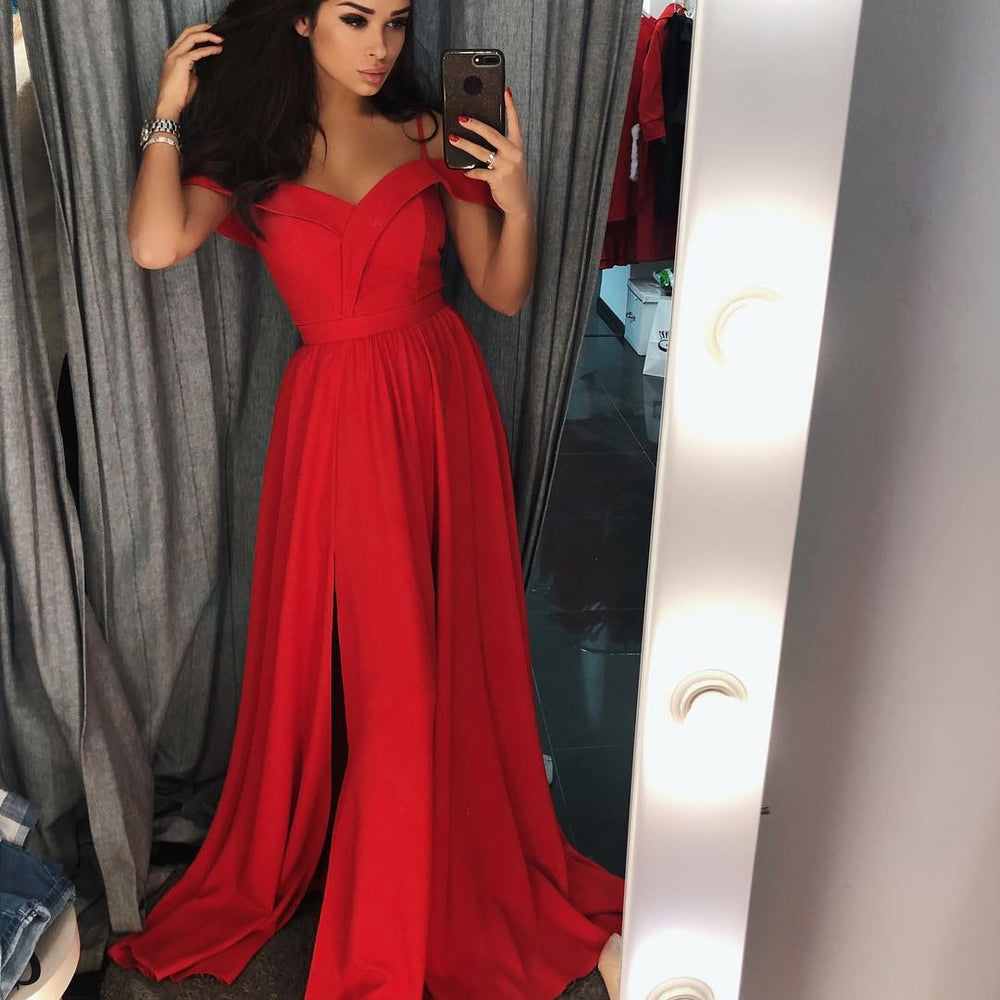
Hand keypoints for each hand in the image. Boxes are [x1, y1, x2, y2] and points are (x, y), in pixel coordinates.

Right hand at [153, 22, 224, 119]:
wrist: (169, 105)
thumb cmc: (177, 96)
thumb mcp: (188, 79)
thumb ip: (194, 70)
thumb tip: (203, 68)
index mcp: (172, 55)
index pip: (185, 37)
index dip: (199, 32)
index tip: (212, 33)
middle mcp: (172, 52)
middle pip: (188, 31)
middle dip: (204, 28)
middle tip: (217, 29)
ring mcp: (175, 56)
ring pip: (192, 37)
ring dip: (208, 36)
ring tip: (220, 38)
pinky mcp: (181, 62)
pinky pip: (197, 52)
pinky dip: (209, 49)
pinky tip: (217, 50)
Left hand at [448, 88, 531, 216]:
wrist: (520, 203)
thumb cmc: (513, 178)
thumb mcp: (513, 160)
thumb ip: (503, 147)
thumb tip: (484, 134)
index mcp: (517, 146)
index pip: (514, 122)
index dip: (510, 106)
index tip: (506, 91)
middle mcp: (513, 154)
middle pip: (492, 134)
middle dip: (476, 125)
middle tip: (462, 118)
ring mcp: (505, 167)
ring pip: (482, 152)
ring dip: (465, 144)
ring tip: (454, 138)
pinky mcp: (497, 180)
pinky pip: (479, 173)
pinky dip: (471, 172)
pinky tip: (465, 171)